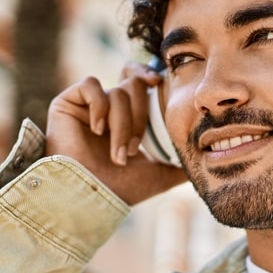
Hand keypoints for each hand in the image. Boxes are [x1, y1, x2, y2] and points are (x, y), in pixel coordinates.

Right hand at [45, 61, 187, 204]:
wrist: (91, 198)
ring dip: (123, 125)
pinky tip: (98, 130)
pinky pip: (91, 85)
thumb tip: (205, 158)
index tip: (159, 82)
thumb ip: (181, 163)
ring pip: (118, 92)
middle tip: (134, 150)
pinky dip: (100, 106)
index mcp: (128, 118)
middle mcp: (108, 109)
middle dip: (140, 118)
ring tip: (119, 154)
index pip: (139, 82)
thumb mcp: (161, 175)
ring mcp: (88, 106)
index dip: (149, 75)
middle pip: (134, 85)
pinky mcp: (68, 103)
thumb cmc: (122, 188)